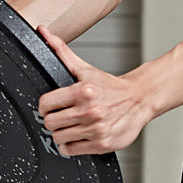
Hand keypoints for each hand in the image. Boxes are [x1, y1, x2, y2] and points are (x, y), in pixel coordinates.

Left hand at [35, 25, 153, 154]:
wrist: (139, 99)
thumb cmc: (110, 86)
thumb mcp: (85, 68)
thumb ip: (60, 51)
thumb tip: (42, 32)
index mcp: (83, 91)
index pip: (46, 104)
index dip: (44, 106)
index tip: (49, 107)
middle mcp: (90, 110)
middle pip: (50, 123)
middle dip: (52, 120)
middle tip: (61, 117)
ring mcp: (96, 129)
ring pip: (59, 138)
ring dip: (61, 133)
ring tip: (71, 126)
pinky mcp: (102, 143)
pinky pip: (71, 150)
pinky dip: (71, 145)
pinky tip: (78, 136)